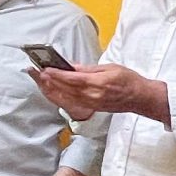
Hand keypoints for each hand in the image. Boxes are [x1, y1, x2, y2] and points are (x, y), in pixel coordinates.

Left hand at [33, 62, 161, 120]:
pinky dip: (59, 96)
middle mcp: (93, 96)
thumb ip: (88, 69)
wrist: (139, 98)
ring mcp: (91, 104)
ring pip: (65, 97)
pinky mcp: (90, 108)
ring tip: (40, 80)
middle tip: (36, 72)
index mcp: (98, 83)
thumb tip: (71, 66)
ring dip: (51, 89)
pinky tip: (51, 90)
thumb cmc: (128, 80)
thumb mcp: (109, 67)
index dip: (57, 74)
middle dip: (49, 81)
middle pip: (65, 89)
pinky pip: (70, 103)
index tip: (45, 68)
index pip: (73, 79)